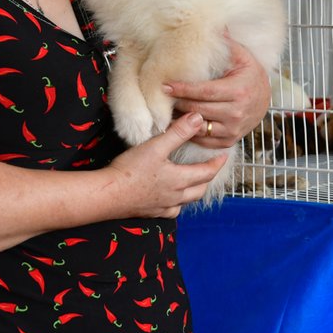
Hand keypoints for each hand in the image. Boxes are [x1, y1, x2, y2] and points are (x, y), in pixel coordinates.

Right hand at [105, 112, 227, 217]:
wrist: (108, 194)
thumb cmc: (131, 169)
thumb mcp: (156, 146)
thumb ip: (178, 132)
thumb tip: (199, 119)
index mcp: (180, 179)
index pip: (207, 172)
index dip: (217, 163)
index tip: (223, 156)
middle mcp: (175, 196)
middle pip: (200, 189)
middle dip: (207, 178)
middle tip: (210, 168)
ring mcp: (163, 206)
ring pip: (187, 201)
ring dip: (194, 192)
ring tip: (194, 182)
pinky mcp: (151, 213)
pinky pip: (171, 211)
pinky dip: (176, 204)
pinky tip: (171, 199)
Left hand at [164, 36, 271, 149]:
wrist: (267, 100)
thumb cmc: (251, 76)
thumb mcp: (243, 57)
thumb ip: (227, 43)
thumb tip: (216, 24)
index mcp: (238, 91)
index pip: (203, 92)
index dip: (183, 89)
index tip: (166, 86)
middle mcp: (236, 112)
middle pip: (197, 109)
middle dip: (179, 103)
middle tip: (164, 97)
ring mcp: (233, 129)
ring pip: (199, 126)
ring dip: (182, 119)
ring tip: (170, 109)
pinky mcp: (229, 140)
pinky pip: (204, 140)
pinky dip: (191, 132)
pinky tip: (182, 122)